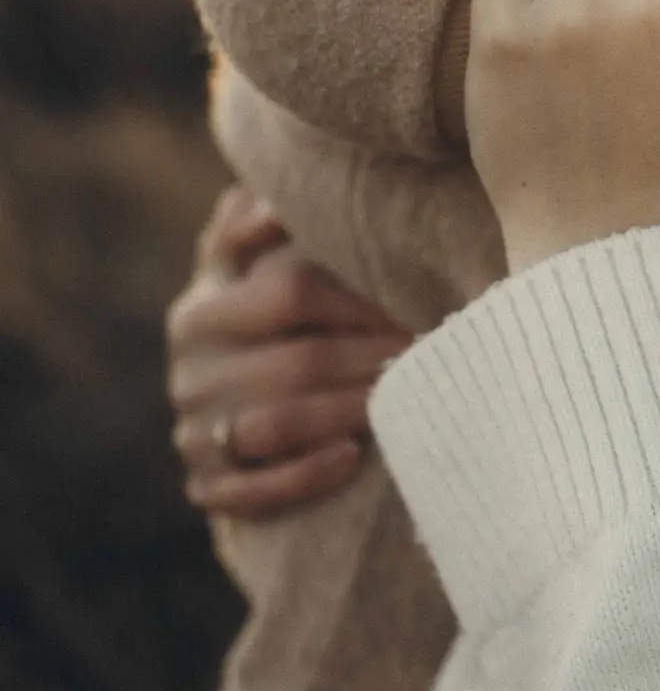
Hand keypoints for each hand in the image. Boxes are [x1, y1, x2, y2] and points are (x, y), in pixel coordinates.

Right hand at [167, 186, 413, 518]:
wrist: (225, 412)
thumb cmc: (262, 324)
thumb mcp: (247, 268)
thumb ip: (255, 225)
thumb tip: (271, 200)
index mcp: (203, 308)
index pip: (293, 291)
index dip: (366, 299)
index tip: (423, 301)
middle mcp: (191, 371)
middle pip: (298, 362)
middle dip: (374, 359)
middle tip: (437, 357)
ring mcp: (195, 432)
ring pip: (277, 424)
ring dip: (350, 412)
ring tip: (406, 400)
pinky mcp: (206, 486)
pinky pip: (253, 490)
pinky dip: (304, 475)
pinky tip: (352, 456)